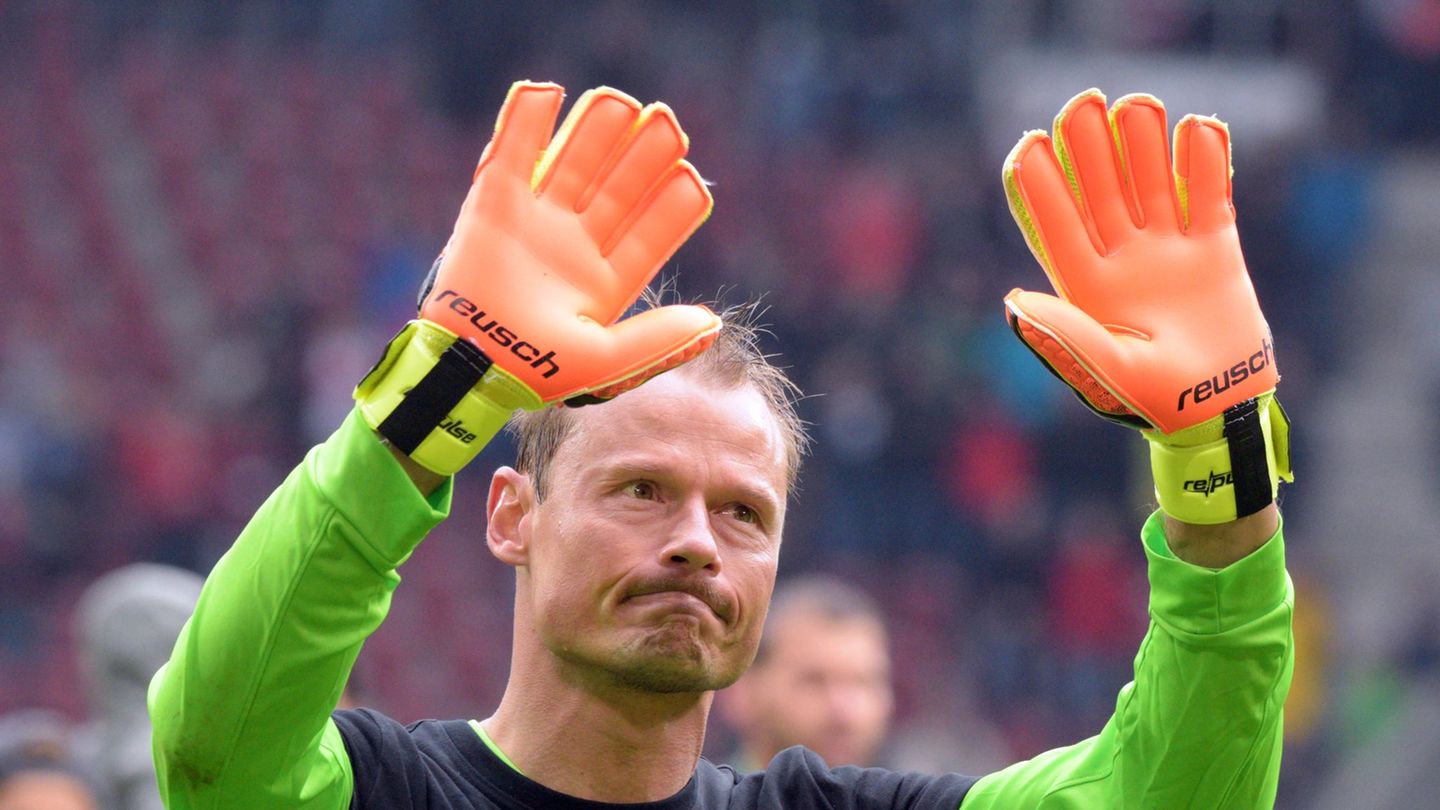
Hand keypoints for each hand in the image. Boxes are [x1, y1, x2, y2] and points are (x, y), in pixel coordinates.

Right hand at [420, 81, 719, 404]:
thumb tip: (713, 324)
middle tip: (667, 121)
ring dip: (596, 131)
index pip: (650, 231)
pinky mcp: (492, 206)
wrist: (466, 367)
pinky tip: (546, 91)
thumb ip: (658, 341)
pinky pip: (511, 154)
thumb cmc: (535, 373)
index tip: (692, 177)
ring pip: (573, 164)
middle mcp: (575, 245)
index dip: (671, 204)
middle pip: (618, 188)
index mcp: (606, 279)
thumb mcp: (604, 361)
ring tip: (621, 101)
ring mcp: (536, 222)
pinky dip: (523, 121)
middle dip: (643, 156)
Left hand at [1001, 90, 1290, 523]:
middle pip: (1101, 191)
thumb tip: (1011, 300)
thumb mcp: (1106, 370)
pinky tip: (1200, 128)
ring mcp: (1168, 251)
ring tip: (1138, 105)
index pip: (1056, 224)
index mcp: (1087, 285)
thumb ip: (1064, 335)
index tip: (1026, 144)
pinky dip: (1207, 164)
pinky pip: (1210, 197)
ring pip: (1152, 184)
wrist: (1220, 412)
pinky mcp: (1215, 250)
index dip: (1039, 185)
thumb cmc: (1154, 401)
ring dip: (1144, 145)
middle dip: (1091, 148)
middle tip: (1083, 103)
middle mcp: (1122, 259)